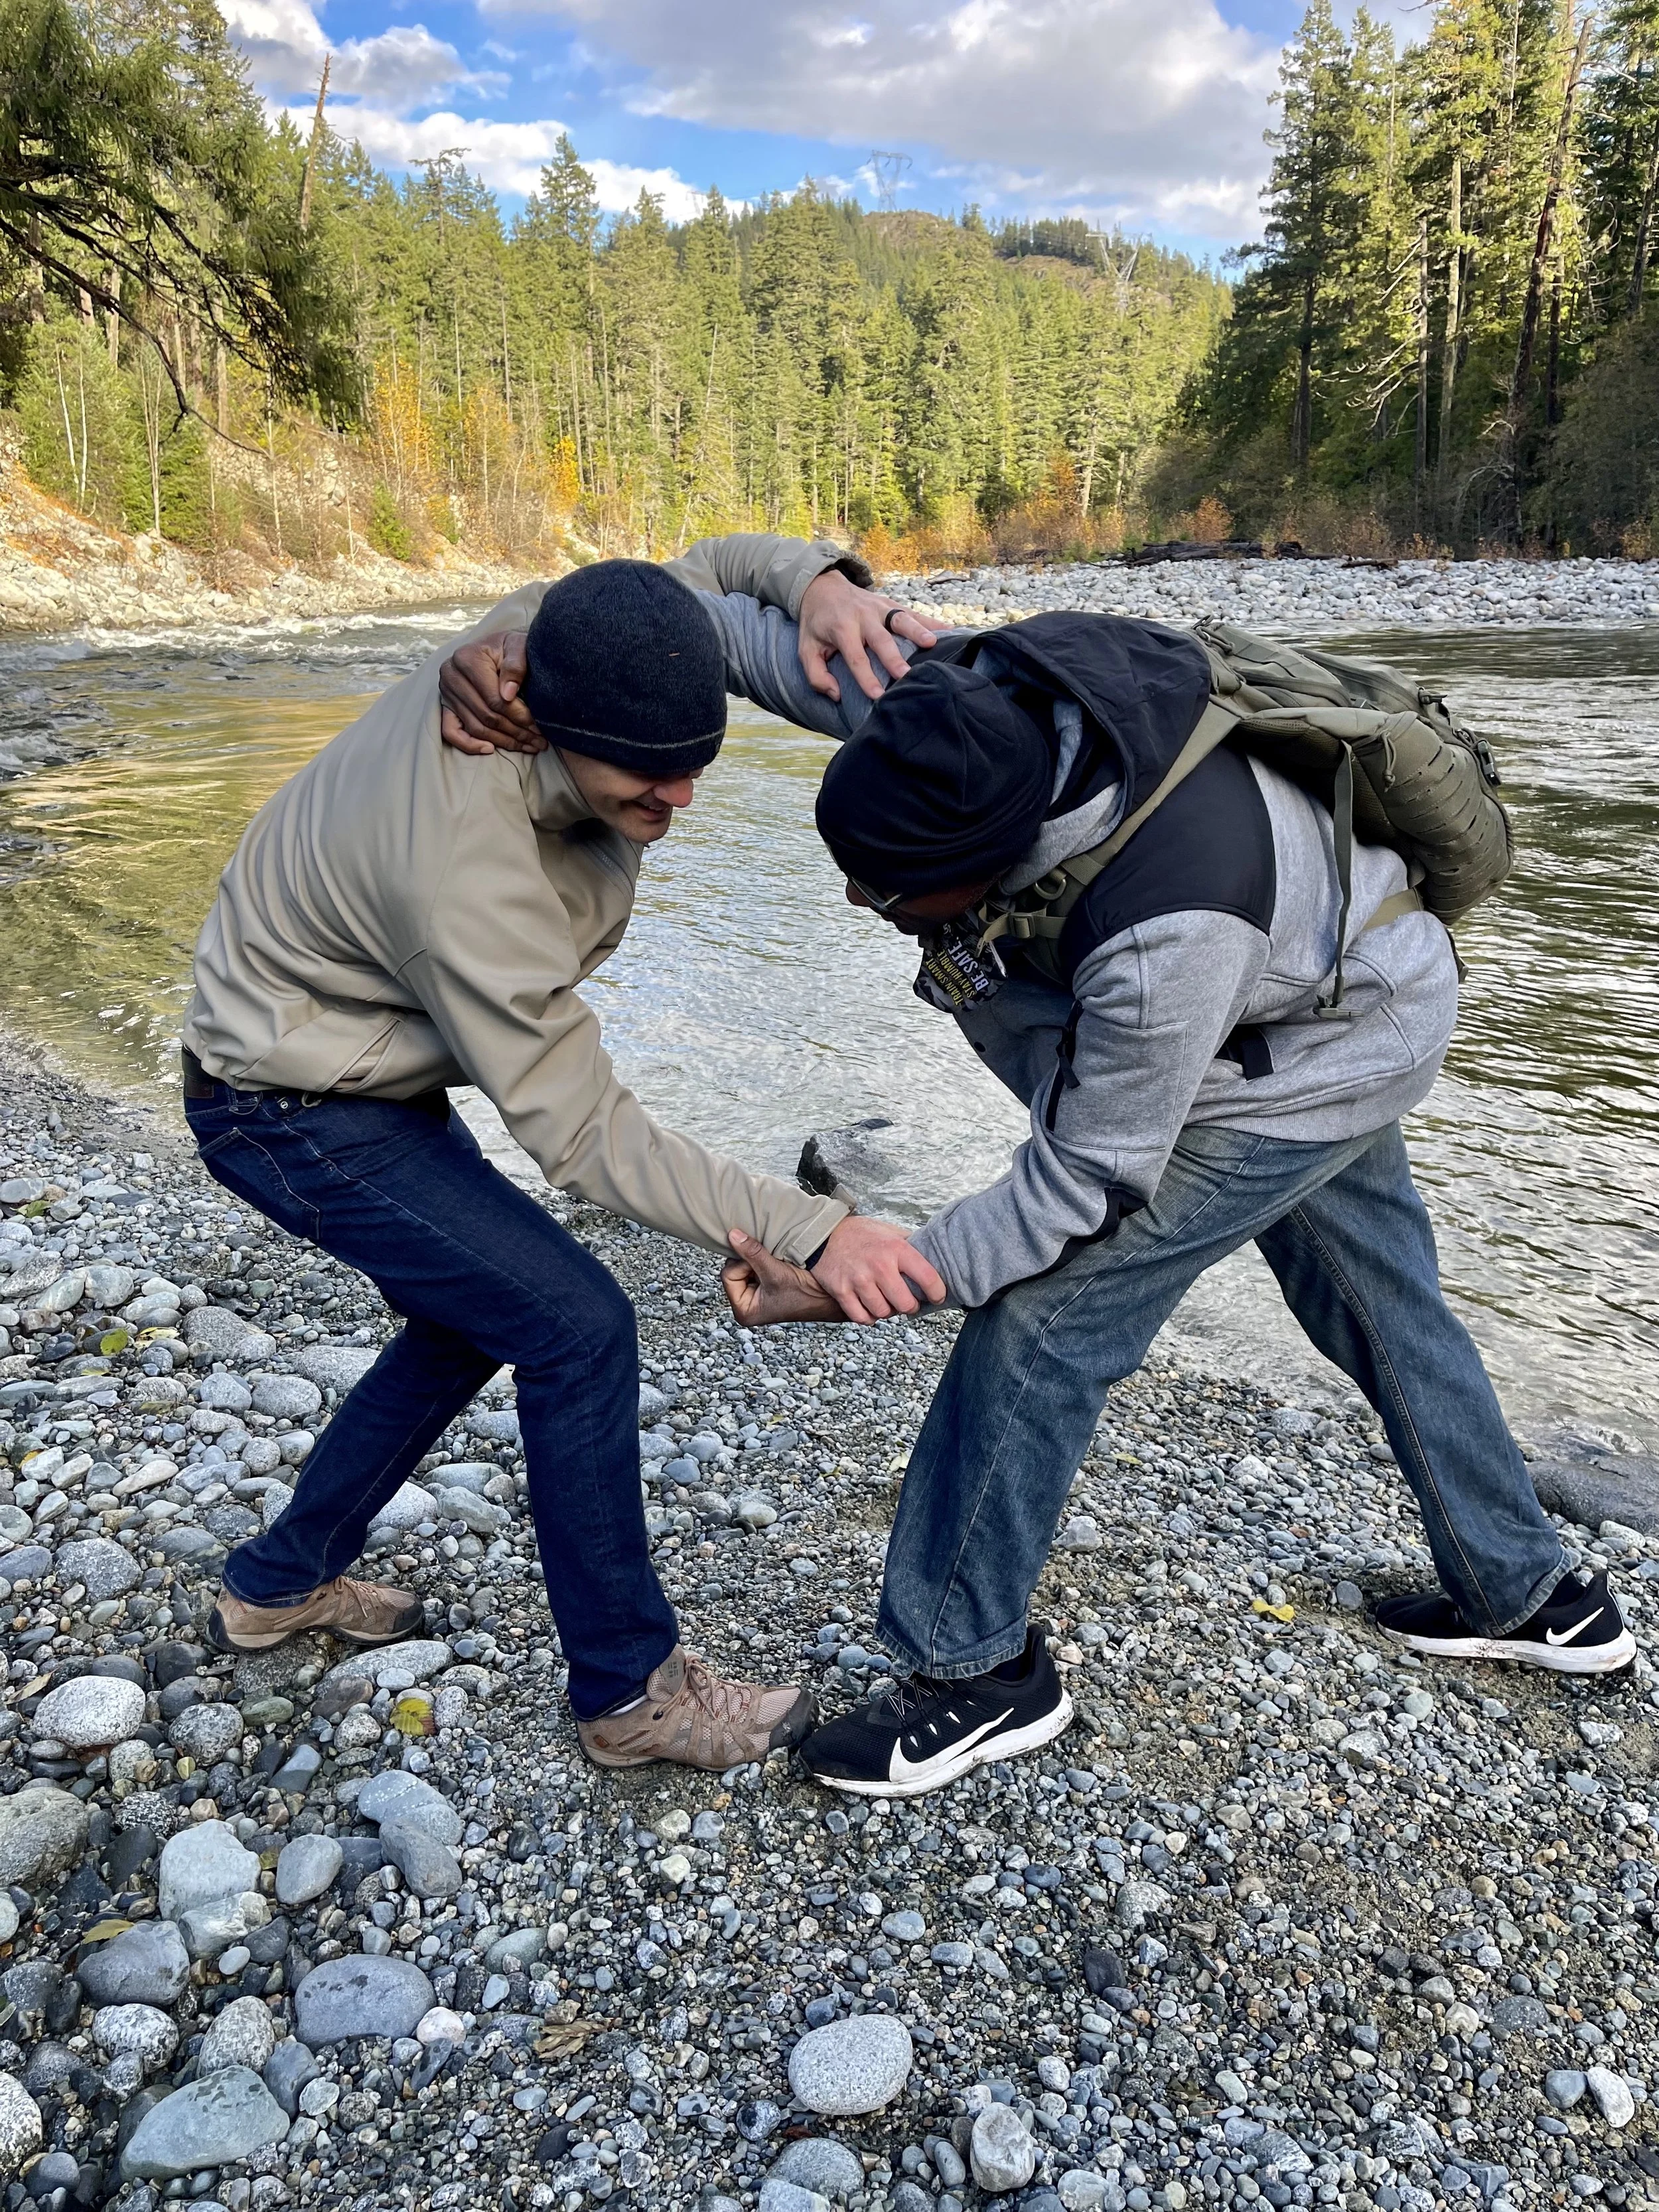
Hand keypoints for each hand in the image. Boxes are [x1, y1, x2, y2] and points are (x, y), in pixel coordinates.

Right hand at [438, 630, 546, 755]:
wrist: (498, 647)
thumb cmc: (509, 647)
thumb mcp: (518, 646)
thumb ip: (516, 665)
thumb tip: (508, 695)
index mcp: (466, 658)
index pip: (494, 699)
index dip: (519, 716)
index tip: (539, 726)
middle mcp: (451, 675)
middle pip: (486, 716)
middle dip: (516, 732)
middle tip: (539, 741)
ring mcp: (446, 693)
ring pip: (475, 727)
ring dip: (503, 742)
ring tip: (528, 746)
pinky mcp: (446, 706)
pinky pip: (451, 732)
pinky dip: (470, 745)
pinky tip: (491, 748)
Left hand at [723, 1230, 840, 1326]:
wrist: (830, 1296)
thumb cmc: (805, 1292)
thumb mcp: (775, 1273)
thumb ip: (752, 1254)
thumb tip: (732, 1235)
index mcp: (744, 1311)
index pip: (728, 1275)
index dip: (743, 1264)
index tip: (764, 1264)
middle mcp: (746, 1304)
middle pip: (733, 1269)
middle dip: (749, 1262)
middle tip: (770, 1262)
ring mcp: (755, 1295)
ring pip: (744, 1266)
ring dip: (757, 1259)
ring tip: (775, 1262)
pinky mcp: (764, 1286)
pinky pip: (754, 1266)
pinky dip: (764, 1260)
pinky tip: (777, 1262)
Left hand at [798, 569, 938, 703]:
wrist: (822, 586)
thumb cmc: (816, 624)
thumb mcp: (805, 649)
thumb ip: (817, 675)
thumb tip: (836, 695)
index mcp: (841, 629)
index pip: (856, 657)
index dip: (867, 677)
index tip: (878, 696)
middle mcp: (862, 617)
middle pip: (881, 639)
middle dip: (894, 658)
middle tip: (907, 675)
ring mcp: (879, 608)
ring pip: (901, 619)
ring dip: (918, 631)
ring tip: (933, 645)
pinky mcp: (890, 604)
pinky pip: (912, 613)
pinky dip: (931, 622)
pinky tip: (949, 631)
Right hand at [811, 1215, 946, 1323]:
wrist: (825, 1234)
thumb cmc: (862, 1234)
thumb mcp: (890, 1231)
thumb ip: (911, 1245)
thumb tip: (936, 1257)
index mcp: (896, 1249)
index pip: (928, 1278)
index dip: (937, 1293)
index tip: (936, 1296)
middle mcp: (879, 1265)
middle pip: (905, 1304)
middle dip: (910, 1307)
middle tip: (907, 1302)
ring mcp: (859, 1280)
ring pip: (883, 1313)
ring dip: (887, 1311)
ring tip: (886, 1301)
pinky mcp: (841, 1291)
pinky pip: (862, 1318)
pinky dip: (868, 1317)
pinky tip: (869, 1306)